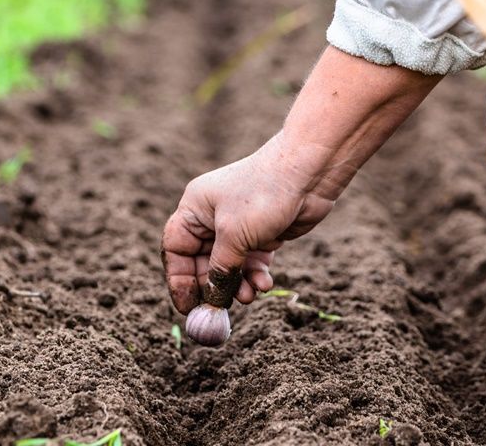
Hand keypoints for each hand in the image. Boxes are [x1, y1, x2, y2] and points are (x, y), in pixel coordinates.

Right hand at [161, 134, 333, 312]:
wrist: (309, 174)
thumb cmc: (263, 195)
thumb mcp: (234, 236)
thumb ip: (220, 270)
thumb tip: (211, 300)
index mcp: (194, 209)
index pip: (176, 249)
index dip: (178, 279)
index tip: (187, 306)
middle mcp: (213, 218)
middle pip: (202, 263)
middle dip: (213, 287)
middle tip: (221, 311)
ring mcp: (239, 227)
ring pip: (230, 267)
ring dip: (237, 285)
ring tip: (249, 296)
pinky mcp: (262, 235)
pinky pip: (251, 263)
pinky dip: (255, 276)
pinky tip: (264, 285)